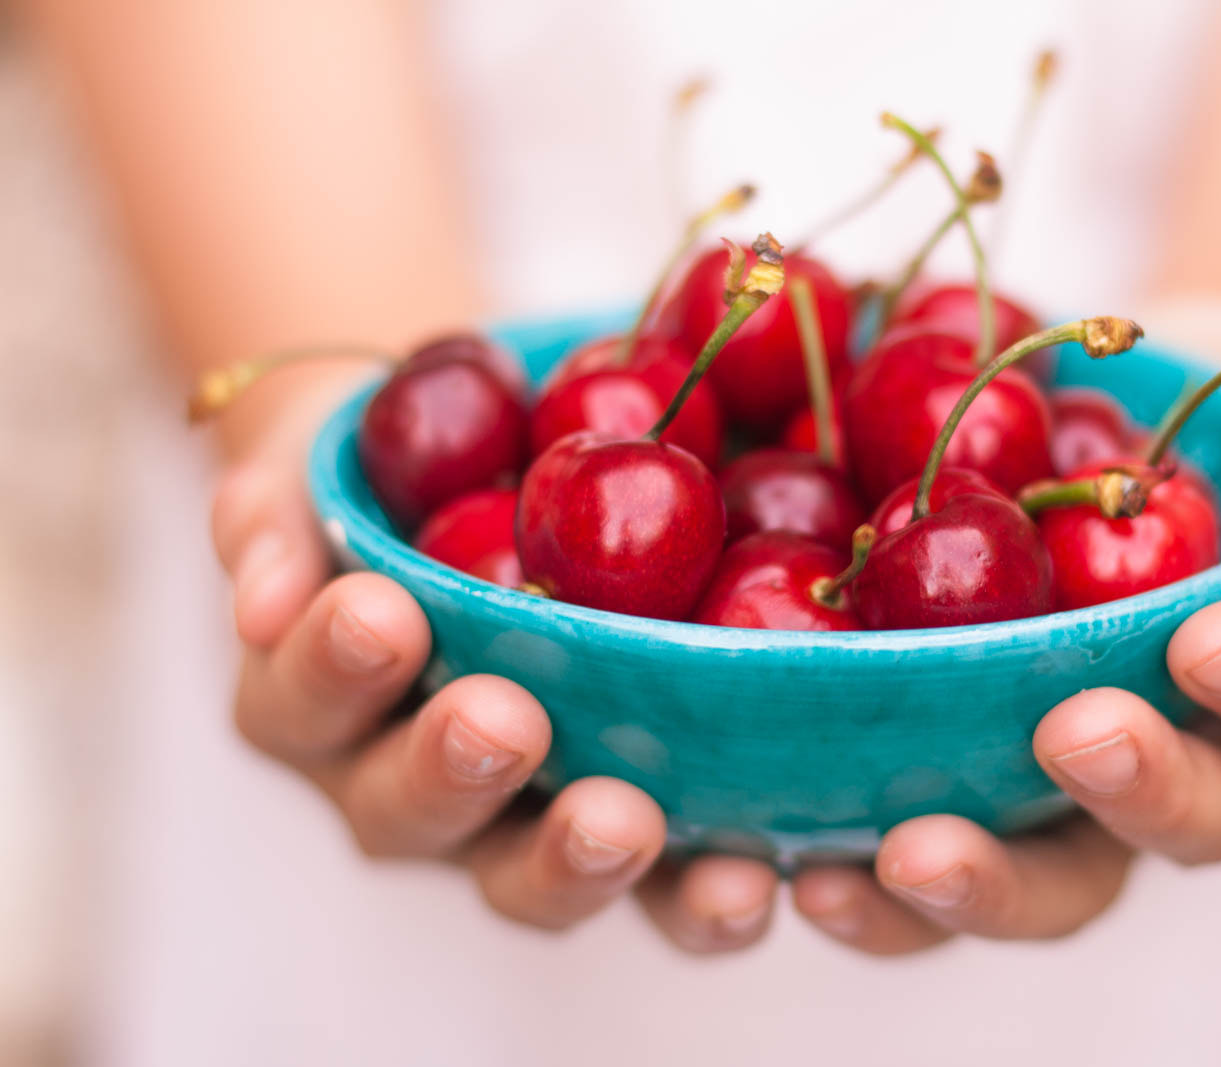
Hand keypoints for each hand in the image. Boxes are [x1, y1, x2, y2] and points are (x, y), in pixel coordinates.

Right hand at [209, 381, 784, 953]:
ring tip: (628, 820)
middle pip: (410, 815)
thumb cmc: (397, 481)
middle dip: (453, 773)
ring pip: (531, 877)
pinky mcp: (630, 833)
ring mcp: (518, 824)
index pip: (301, 703)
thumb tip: (265, 598)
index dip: (331, 670)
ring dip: (576, 860)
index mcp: (316, 705)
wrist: (499, 488)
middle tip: (502, 720)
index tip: (379, 611)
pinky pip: (662, 892)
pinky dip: (704, 895)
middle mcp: (405, 786)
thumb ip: (273, 516)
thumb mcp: (322, 465)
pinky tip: (755, 872)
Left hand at [785, 304, 1220, 953]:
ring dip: (986, 881)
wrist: (1126, 422)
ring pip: (1054, 877)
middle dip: (1138, 793)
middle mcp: (1201, 759)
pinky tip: (804, 867)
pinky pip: (932, 855)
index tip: (1212, 637)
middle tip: (1077, 737)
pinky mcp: (969, 780)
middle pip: (1190, 825)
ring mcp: (1077, 787)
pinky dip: (873, 886)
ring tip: (904, 855)